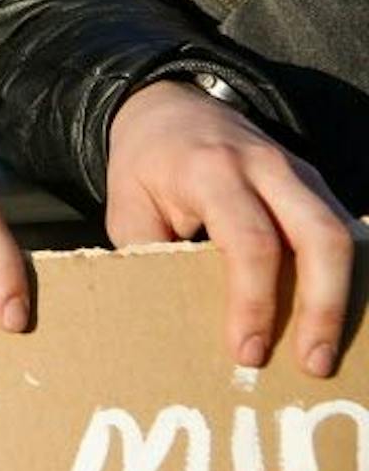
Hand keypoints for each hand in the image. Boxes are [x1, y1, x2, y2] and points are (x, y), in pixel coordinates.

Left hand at [107, 80, 359, 376]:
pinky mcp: (315, 186)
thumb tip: (171, 316)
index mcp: (212, 171)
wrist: (168, 107)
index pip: (250, 242)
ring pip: (343, 236)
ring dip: (342, 298)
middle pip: (319, 237)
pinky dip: (345, 276)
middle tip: (312, 363)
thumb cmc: (146, 165)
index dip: (255, 302)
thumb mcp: (124, 205)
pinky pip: (343, 232)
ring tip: (326, 351)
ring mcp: (299, 173)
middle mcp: (266, 167)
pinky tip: (337, 317)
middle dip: (323, 307)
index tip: (247, 351)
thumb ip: (149, 253)